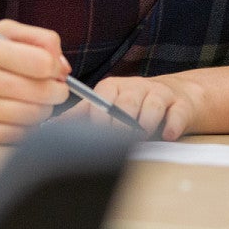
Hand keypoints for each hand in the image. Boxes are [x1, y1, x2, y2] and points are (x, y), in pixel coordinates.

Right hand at [0, 20, 70, 142]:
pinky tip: (17, 117)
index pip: (43, 63)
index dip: (56, 69)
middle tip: (51, 90)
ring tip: (32, 102)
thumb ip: (39, 40)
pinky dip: (23, 128)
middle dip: (56, 92)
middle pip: (42, 93)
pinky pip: (14, 136)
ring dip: (42, 111)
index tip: (54, 72)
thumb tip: (64, 68)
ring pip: (32, 117)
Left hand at [61, 75, 197, 139]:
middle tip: (119, 142)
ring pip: (152, 106)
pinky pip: (177, 113)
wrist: (177, 96)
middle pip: (128, 103)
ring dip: (146, 125)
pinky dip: (172, 126)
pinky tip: (166, 136)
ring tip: (142, 139)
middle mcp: (137, 87)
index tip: (97, 138)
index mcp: (114, 87)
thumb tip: (46, 127)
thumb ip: (80, 116)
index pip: (103, 101)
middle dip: (122, 126)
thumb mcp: (107, 106)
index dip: (100, 121)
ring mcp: (161, 94)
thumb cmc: (134, 104)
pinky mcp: (182, 104)